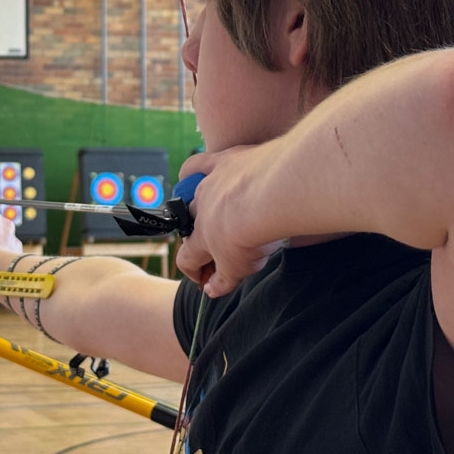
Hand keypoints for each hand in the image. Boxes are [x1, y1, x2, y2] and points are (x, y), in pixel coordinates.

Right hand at [174, 145, 281, 296]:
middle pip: (192, 227)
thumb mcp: (240, 269)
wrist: (267, 198)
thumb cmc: (253, 235)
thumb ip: (222, 281)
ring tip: (219, 214)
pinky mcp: (223, 163)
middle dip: (201, 239)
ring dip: (203, 208)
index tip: (204, 280)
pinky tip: (189, 174)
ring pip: (195, 197)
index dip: (193, 271)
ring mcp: (209, 185)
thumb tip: (209, 291)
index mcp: (202, 239)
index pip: (186, 259)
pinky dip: (190, 169)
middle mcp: (199, 211)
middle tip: (221, 248)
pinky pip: (197, 164)